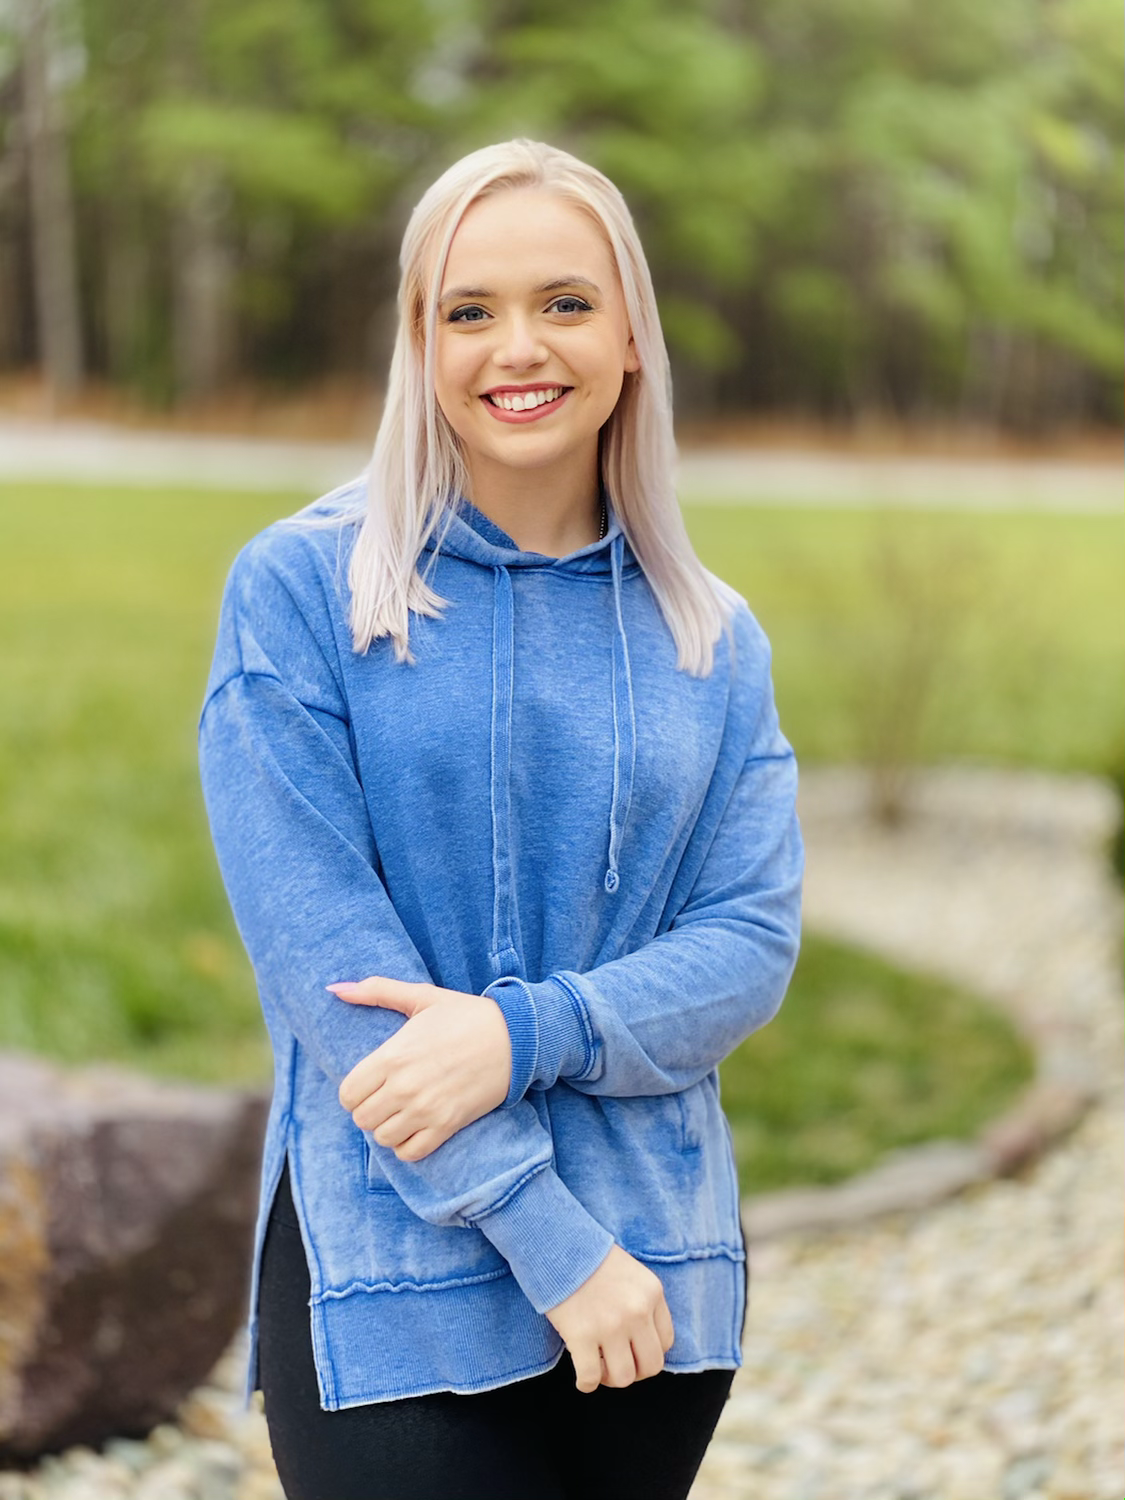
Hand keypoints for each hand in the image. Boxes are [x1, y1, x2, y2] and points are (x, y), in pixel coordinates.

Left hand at [331, 977, 511, 1161]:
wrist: (515, 1036)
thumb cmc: (466, 1015)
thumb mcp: (422, 996)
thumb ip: (376, 990)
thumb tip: (334, 988)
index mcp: (393, 1055)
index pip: (348, 1093)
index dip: (355, 1091)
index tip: (370, 1084)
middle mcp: (404, 1087)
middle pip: (362, 1119)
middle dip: (369, 1109)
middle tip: (386, 1097)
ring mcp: (426, 1109)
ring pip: (383, 1138)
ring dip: (388, 1128)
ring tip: (401, 1112)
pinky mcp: (448, 1125)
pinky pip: (411, 1153)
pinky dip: (408, 1145)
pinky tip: (416, 1127)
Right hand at [546, 1245, 674, 1392]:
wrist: (558, 1242)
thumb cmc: (591, 1257)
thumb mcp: (631, 1273)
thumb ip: (642, 1302)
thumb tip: (641, 1341)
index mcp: (652, 1292)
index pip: (666, 1342)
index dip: (648, 1353)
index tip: (633, 1352)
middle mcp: (637, 1311)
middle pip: (651, 1365)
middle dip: (635, 1372)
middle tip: (617, 1366)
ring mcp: (610, 1325)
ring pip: (624, 1378)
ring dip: (611, 1379)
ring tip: (599, 1368)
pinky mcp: (581, 1335)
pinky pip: (590, 1377)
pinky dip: (586, 1384)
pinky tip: (582, 1378)